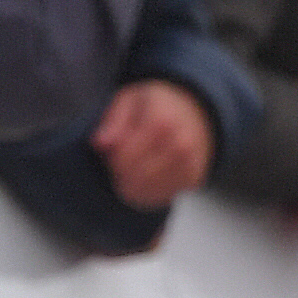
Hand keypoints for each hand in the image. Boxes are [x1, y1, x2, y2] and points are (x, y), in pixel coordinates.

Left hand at [94, 80, 216, 209]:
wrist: (197, 112)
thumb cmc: (157, 106)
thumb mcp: (131, 100)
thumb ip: (113, 120)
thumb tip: (100, 144)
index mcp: (162, 120)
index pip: (124, 156)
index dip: (111, 157)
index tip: (112, 148)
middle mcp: (181, 144)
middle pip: (134, 175)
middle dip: (119, 171)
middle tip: (119, 160)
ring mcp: (189, 164)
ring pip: (145, 189)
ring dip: (131, 184)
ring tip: (131, 168)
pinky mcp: (192, 179)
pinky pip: (159, 197)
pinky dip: (146, 191)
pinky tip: (144, 177)